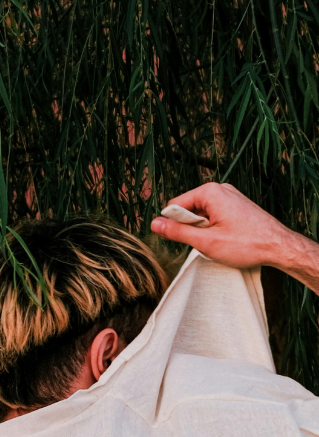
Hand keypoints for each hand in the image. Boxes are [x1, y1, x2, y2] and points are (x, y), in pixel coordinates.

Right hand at [150, 182, 294, 269]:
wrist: (281, 247)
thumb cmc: (247, 244)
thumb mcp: (206, 242)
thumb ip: (177, 232)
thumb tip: (154, 225)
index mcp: (210, 192)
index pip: (175, 206)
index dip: (175, 225)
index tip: (187, 239)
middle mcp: (220, 188)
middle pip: (188, 208)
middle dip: (192, 227)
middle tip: (207, 242)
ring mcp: (229, 196)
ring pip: (201, 213)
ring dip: (203, 229)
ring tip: (219, 241)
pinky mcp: (236, 204)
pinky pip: (213, 214)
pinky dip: (214, 227)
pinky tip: (226, 238)